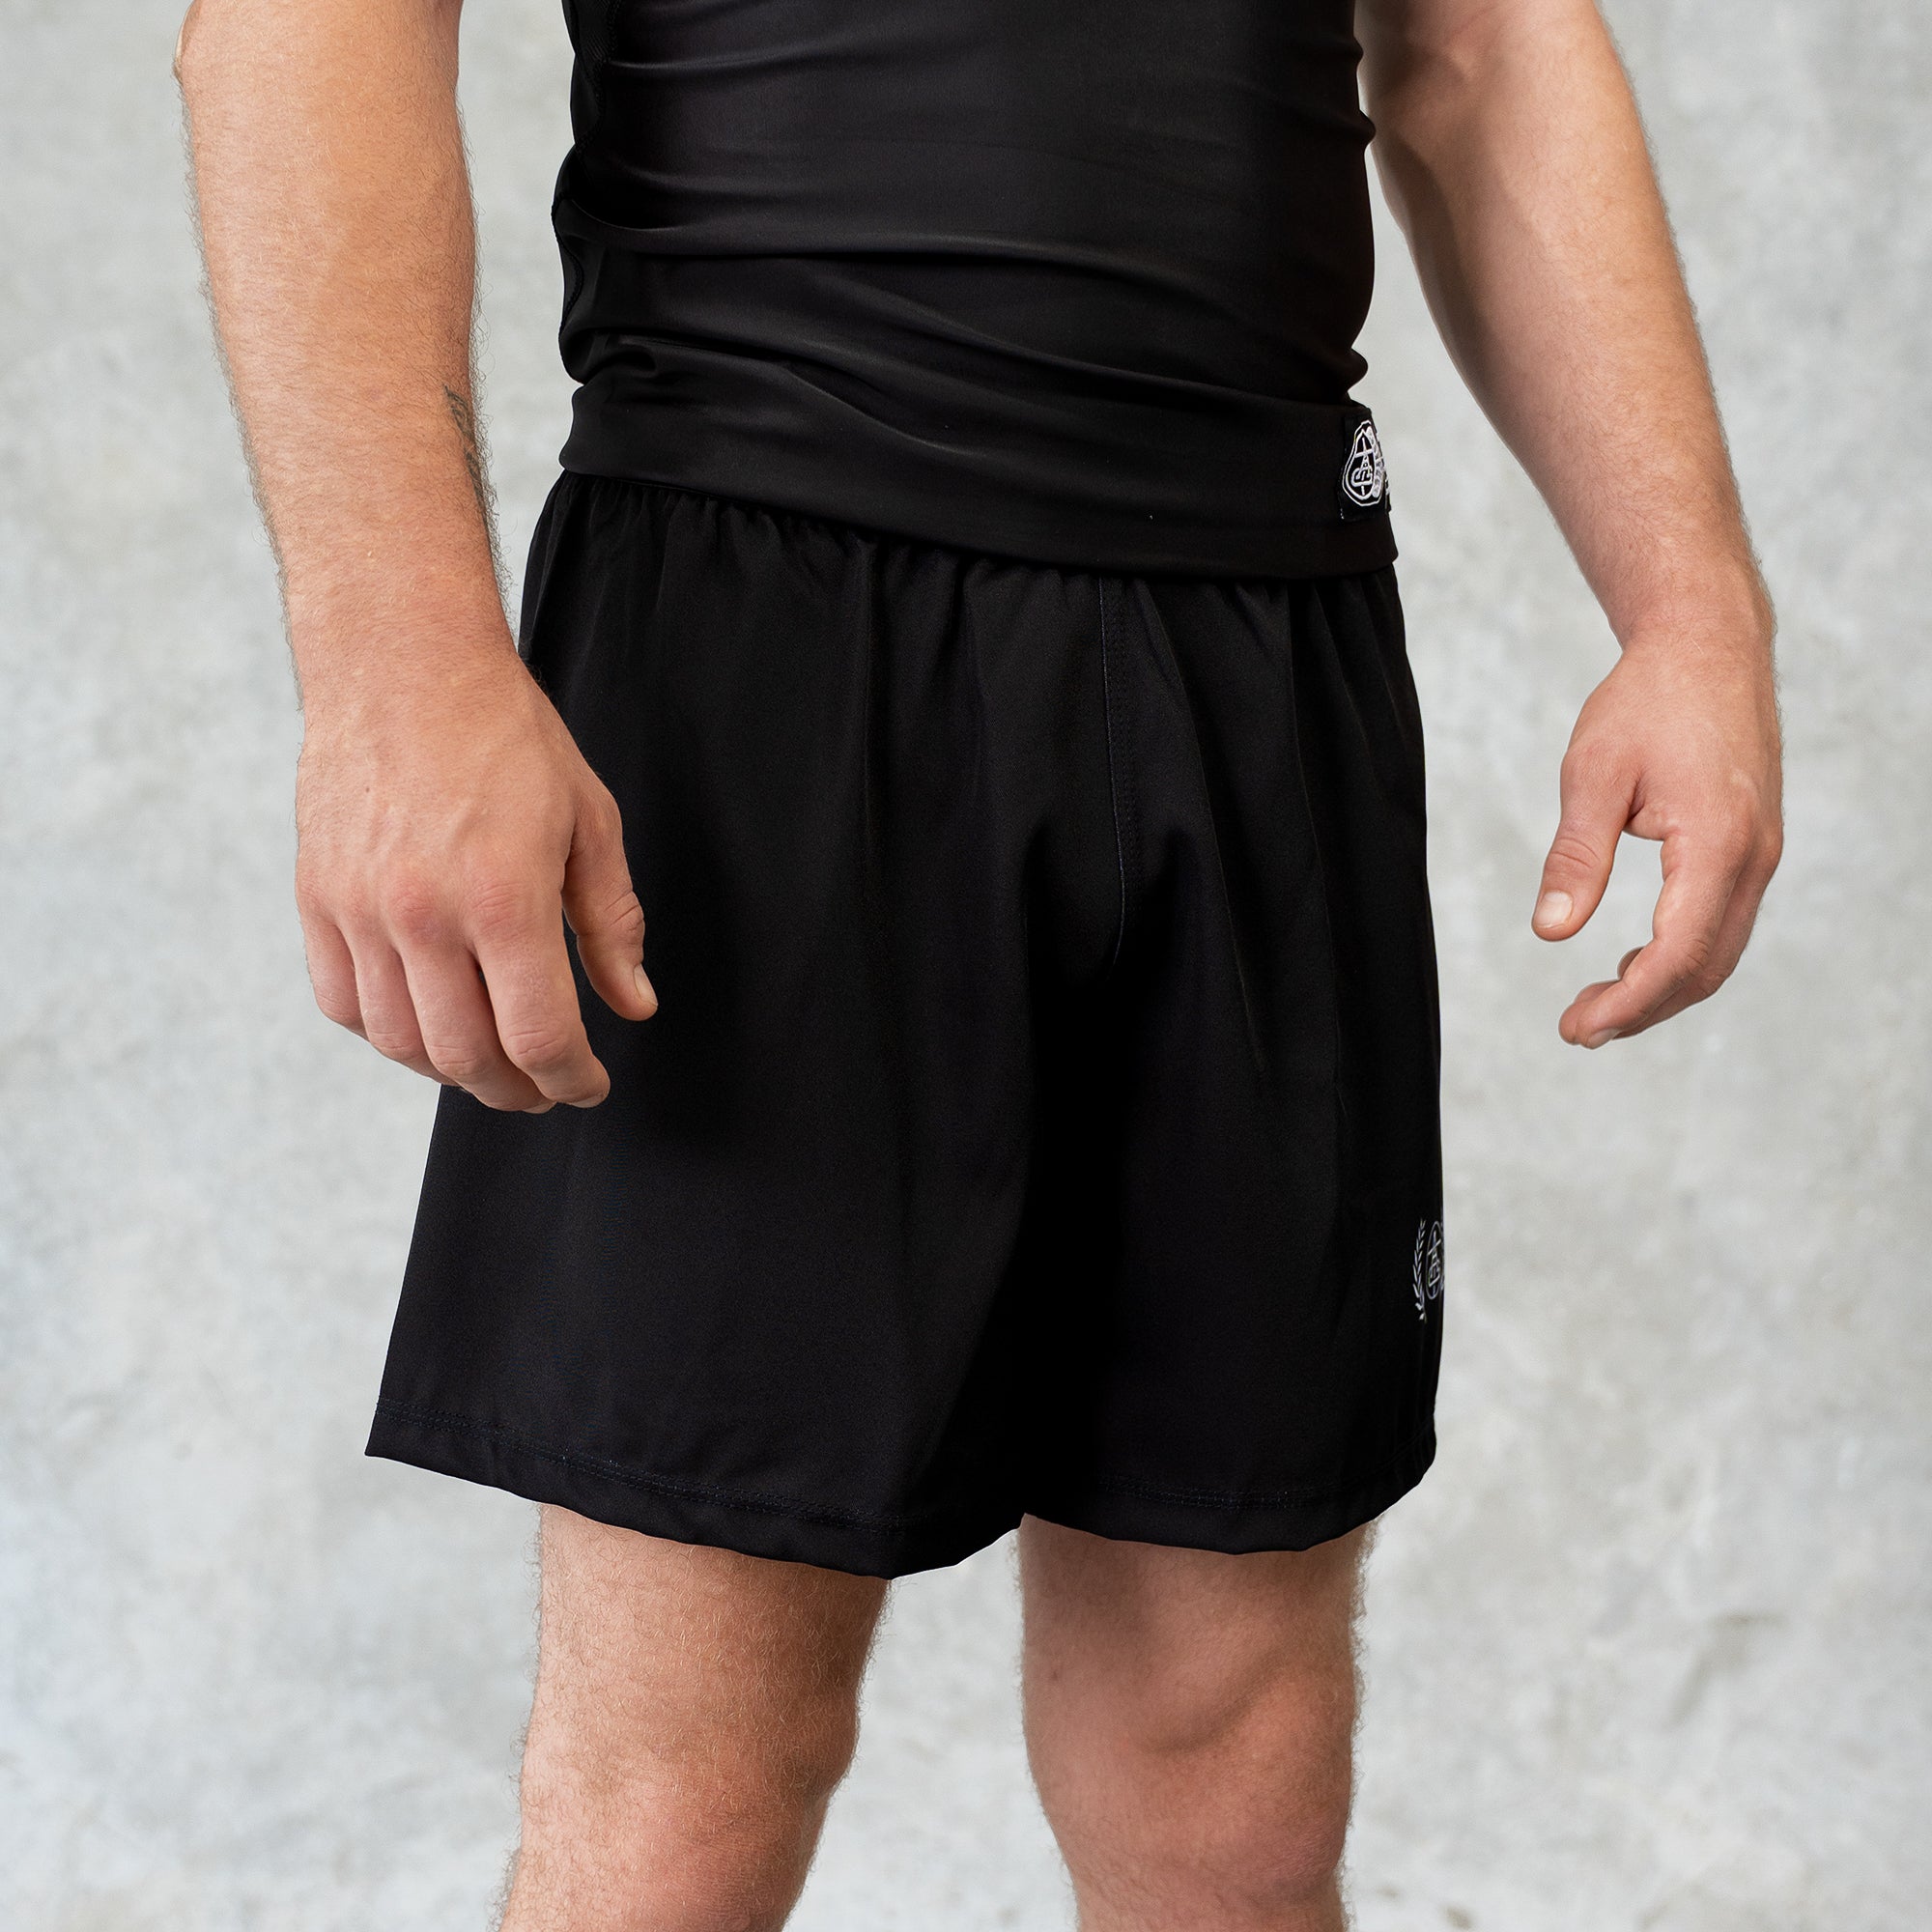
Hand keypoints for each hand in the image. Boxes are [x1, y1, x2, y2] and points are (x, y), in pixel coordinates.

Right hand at [293, 625, 655, 1110]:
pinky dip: (389, 1033)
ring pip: (403, 1043)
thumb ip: (611, 924)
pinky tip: (428, 1021)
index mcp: (503, 898)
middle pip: (469, 1058)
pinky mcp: (317, 900)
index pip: (538, 1037)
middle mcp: (424, 915)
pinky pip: (344, 1004)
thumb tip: (634, 1003)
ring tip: (493, 1061)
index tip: (589, 1085)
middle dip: (518, 1090)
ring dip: (455, 1072)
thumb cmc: (505, 735)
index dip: (572, 1080)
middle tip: (546, 1086)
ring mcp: (360, 911)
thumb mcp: (590, 821)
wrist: (402, 664)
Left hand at [1531, 622, 1781, 1045]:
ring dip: (1661, 989)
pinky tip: (1631, 963)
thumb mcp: (1593, 774)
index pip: (1676, 956)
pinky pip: (1722, 923)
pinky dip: (1680, 956)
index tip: (1575, 1028)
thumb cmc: (1647, 700)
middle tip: (1576, 1029)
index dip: (1626, 1004)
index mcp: (1717, 843)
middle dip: (1641, 1010)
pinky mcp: (1753, 847)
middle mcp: (1753, 858)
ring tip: (1596, 1008)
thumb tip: (1551, 931)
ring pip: (1719, 952)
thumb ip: (1576, 858)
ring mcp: (1761, 854)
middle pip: (1704, 968)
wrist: (1708, 645)